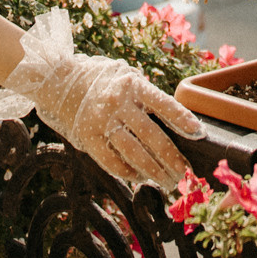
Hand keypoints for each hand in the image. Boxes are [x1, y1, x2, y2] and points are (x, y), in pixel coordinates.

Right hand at [0, 10, 203, 192]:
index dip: (182, 120)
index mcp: (132, 83)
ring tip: (166, 182)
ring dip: (154, 172)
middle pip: (153, 136)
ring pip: (135, 153)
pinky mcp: (88, 138)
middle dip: (172, 158)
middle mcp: (118, 102)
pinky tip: (140, 178)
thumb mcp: (125, 76)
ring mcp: (102, 121)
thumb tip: (177, 122)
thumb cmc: (101, 79)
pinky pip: (113, 162)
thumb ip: (146, 96)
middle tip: (184, 173)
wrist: (58, 80)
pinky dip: (129, 173)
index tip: (198, 135)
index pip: (164, 104)